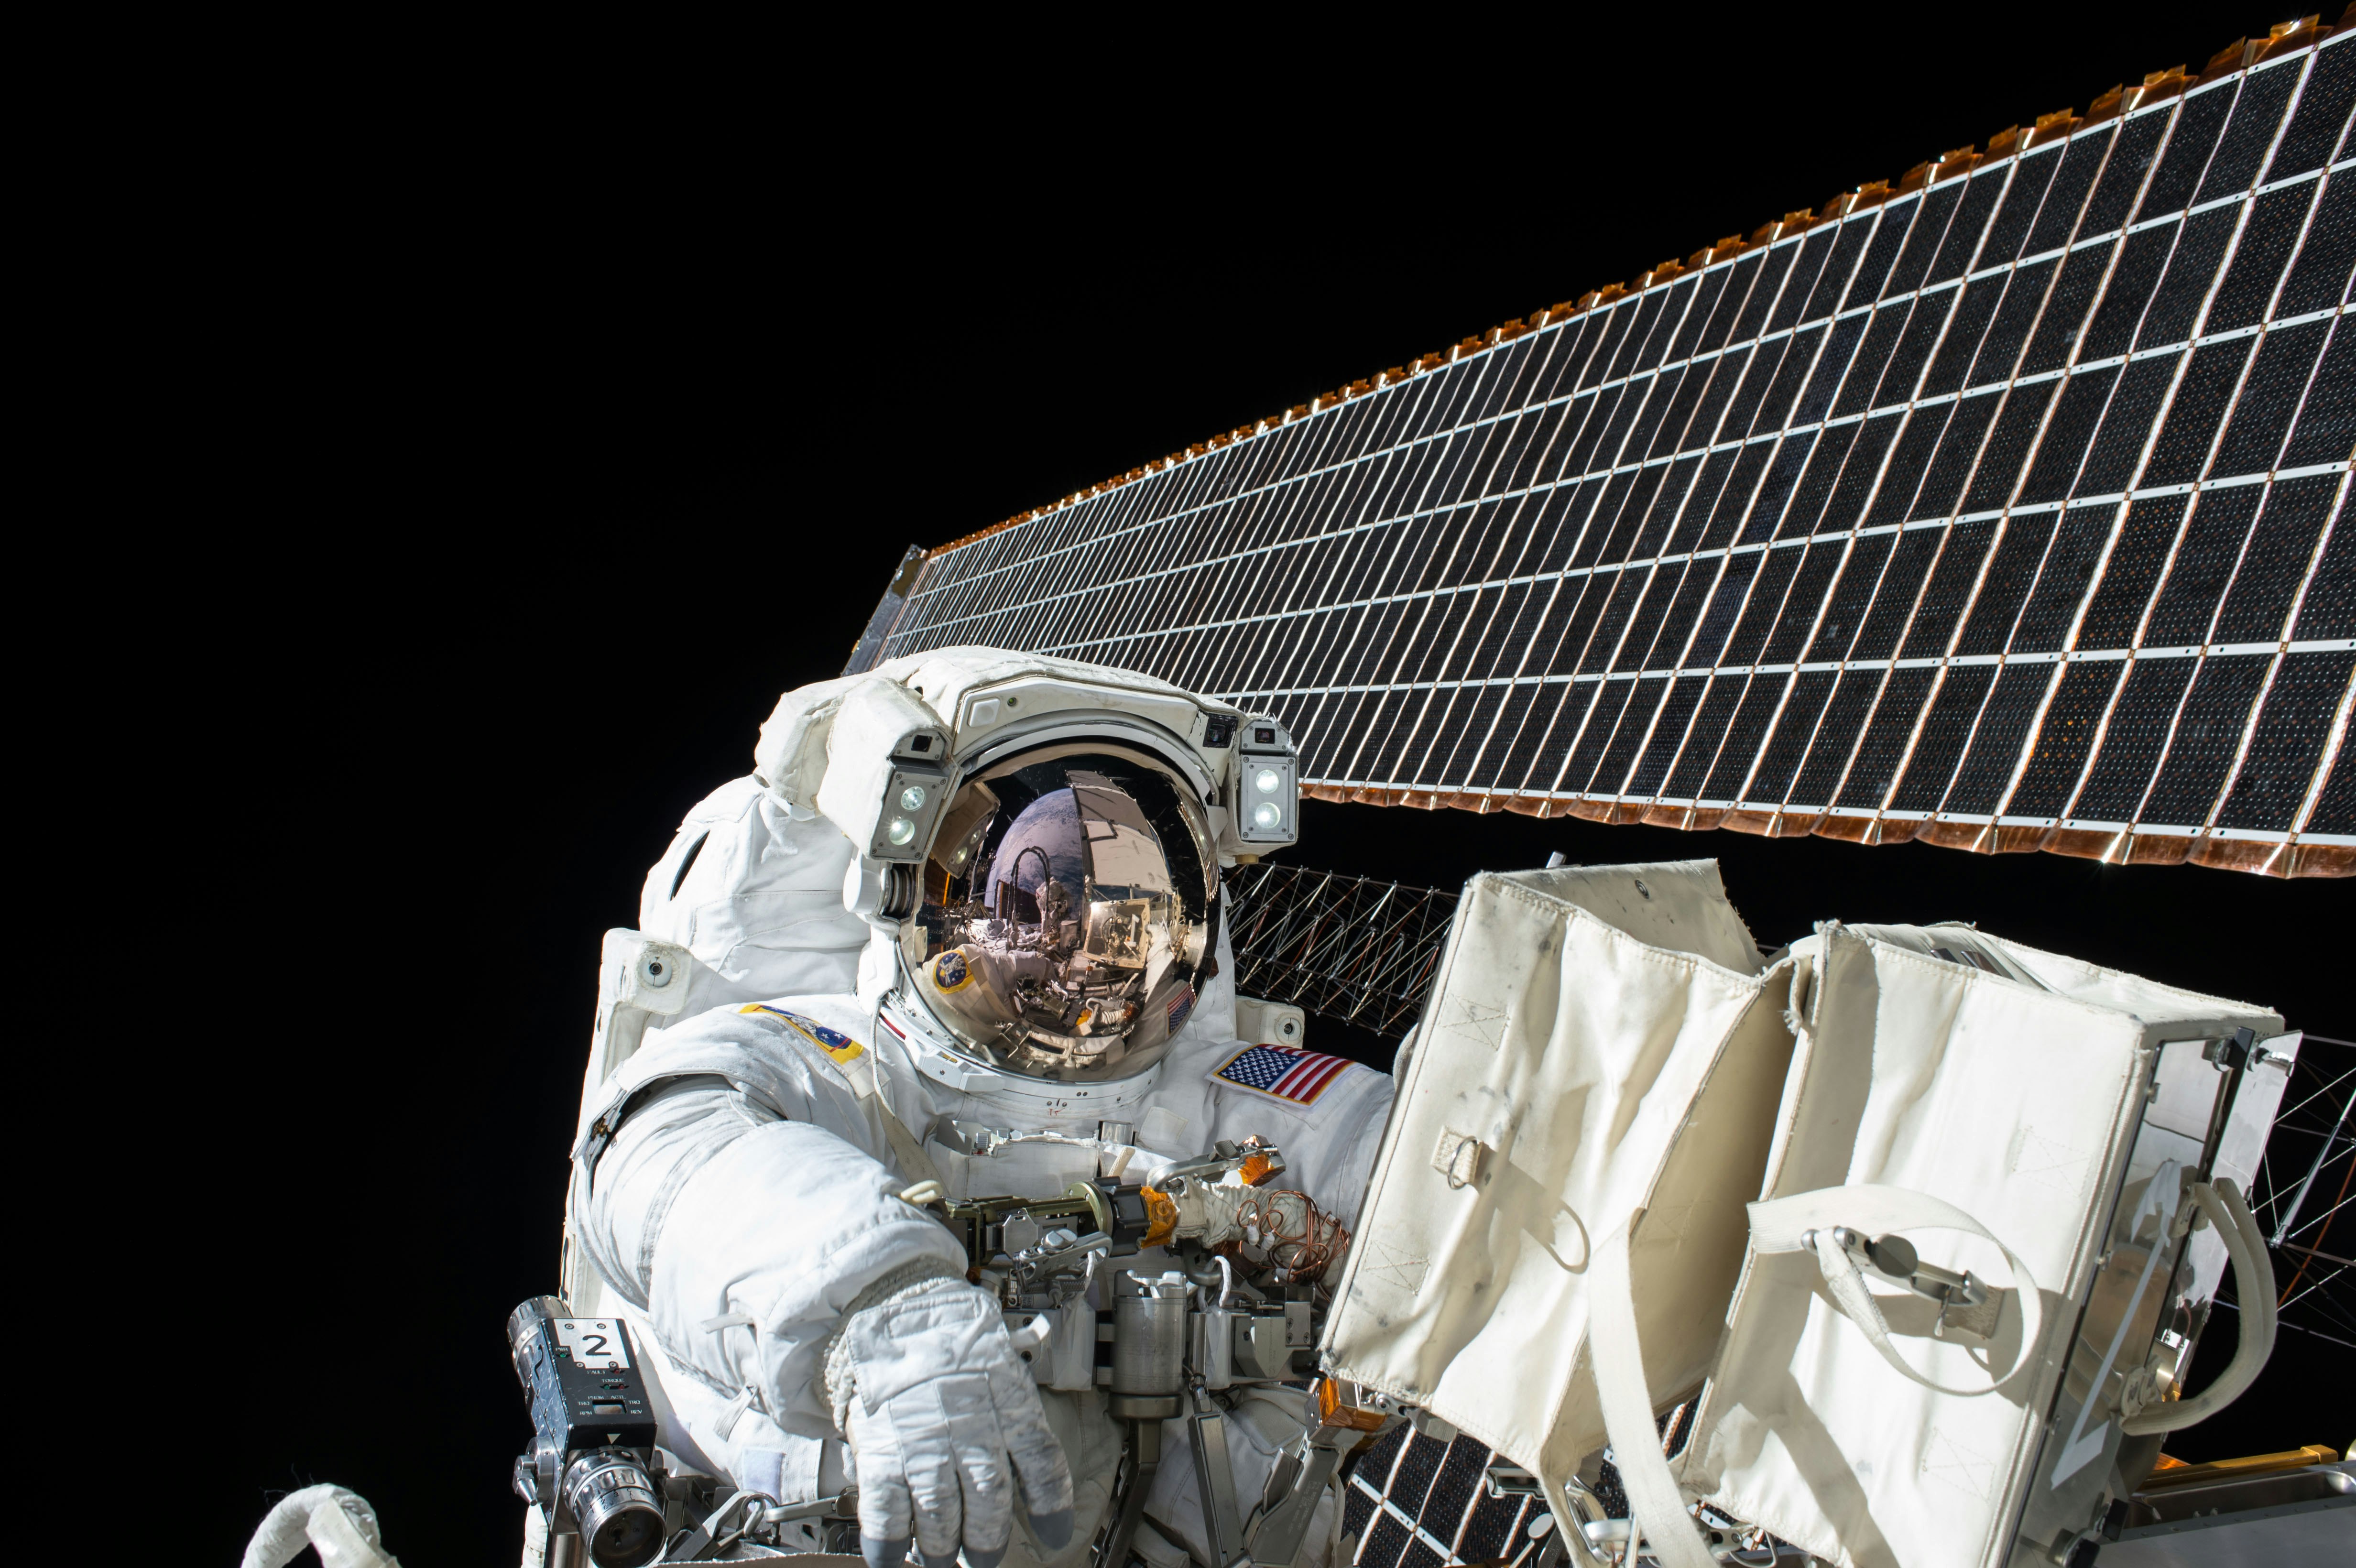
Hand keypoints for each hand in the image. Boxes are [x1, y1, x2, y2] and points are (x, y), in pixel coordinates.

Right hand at [830, 1275, 1074, 1567]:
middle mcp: (972, 1426)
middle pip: (991, 1503)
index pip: (1042, 1463)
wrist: (888, 1300)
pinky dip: (890, 1544)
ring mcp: (926, 1442)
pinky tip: (890, 1558)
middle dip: (987, 1541)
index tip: (1055, 1537)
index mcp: (1008, 1399)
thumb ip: (1007, 1403)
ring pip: (942, 1517)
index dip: (1052, 1508)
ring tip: (939, 1558)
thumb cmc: (942, 1328)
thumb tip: (1019, 1449)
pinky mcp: (883, 1450)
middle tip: (983, 1558)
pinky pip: (889, 1513)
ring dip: (940, 1548)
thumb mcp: (993, 1356)